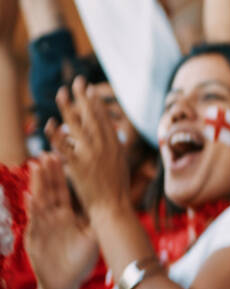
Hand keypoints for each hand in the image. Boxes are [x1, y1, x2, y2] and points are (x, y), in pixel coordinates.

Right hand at [24, 153, 98, 288]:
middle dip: (46, 174)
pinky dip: (33, 210)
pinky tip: (32, 197)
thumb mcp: (92, 237)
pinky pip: (34, 223)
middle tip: (45, 154)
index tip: (59, 156)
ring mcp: (42, 227)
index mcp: (66, 215)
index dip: (59, 175)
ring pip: (39, 203)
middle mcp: (53, 218)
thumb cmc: (80, 260)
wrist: (66, 282)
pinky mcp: (34, 240)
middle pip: (49, 192)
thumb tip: (114, 202)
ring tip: (37, 168)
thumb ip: (97, 219)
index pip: (62, 190)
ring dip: (38, 186)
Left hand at [47, 77, 129, 213]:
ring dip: (68, 108)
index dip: (96, 102)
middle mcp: (103, 145)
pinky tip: (49, 123)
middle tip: (78, 81)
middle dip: (84, 97)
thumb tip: (107, 136)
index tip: (89, 89)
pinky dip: (55, 134)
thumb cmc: (117, 188)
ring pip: (77, 126)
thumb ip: (111, 147)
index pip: (103, 118)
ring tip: (61, 93)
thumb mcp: (120, 163)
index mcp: (114, 144)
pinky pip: (63, 147)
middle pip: (92, 115)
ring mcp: (90, 154)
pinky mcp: (77, 165)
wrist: (113, 206)